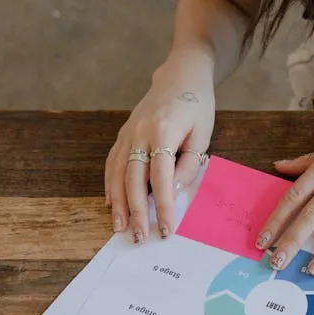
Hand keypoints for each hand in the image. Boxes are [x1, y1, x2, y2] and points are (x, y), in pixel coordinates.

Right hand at [106, 52, 214, 241]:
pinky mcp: (123, 134)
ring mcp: (127, 134)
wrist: (180, 76)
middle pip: (133, 180)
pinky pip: (112, 163)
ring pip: (117, 174)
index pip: (161, 178)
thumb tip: (174, 190)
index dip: (162, 206)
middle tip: (139, 238)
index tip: (165, 229)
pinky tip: (111, 204)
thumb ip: (190, 163)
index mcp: (163, 133)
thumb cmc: (197, 107)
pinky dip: (110, 185)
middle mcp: (139, 134)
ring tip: (119, 228)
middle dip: (135, 212)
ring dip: (118, 204)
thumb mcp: (203, 134)